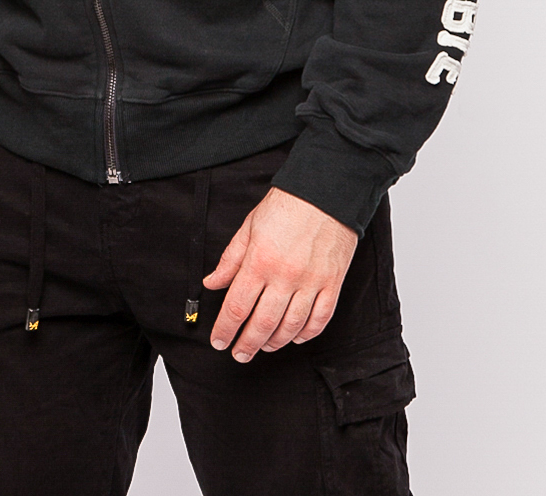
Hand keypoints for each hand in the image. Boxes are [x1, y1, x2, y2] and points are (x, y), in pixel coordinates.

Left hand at [203, 186, 356, 362]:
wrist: (325, 191)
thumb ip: (230, 259)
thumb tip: (212, 283)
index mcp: (260, 261)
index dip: (225, 329)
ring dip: (274, 342)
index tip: (219, 341)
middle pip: (262, 324)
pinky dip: (306, 334)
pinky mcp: (332, 283)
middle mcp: (285, 276)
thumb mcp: (249, 227)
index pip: (237, 307)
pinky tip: (295, 337)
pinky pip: (320, 319)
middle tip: (239, 354)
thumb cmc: (285, 206)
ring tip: (264, 346)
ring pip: (291, 327)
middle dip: (247, 344)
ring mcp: (311, 282)